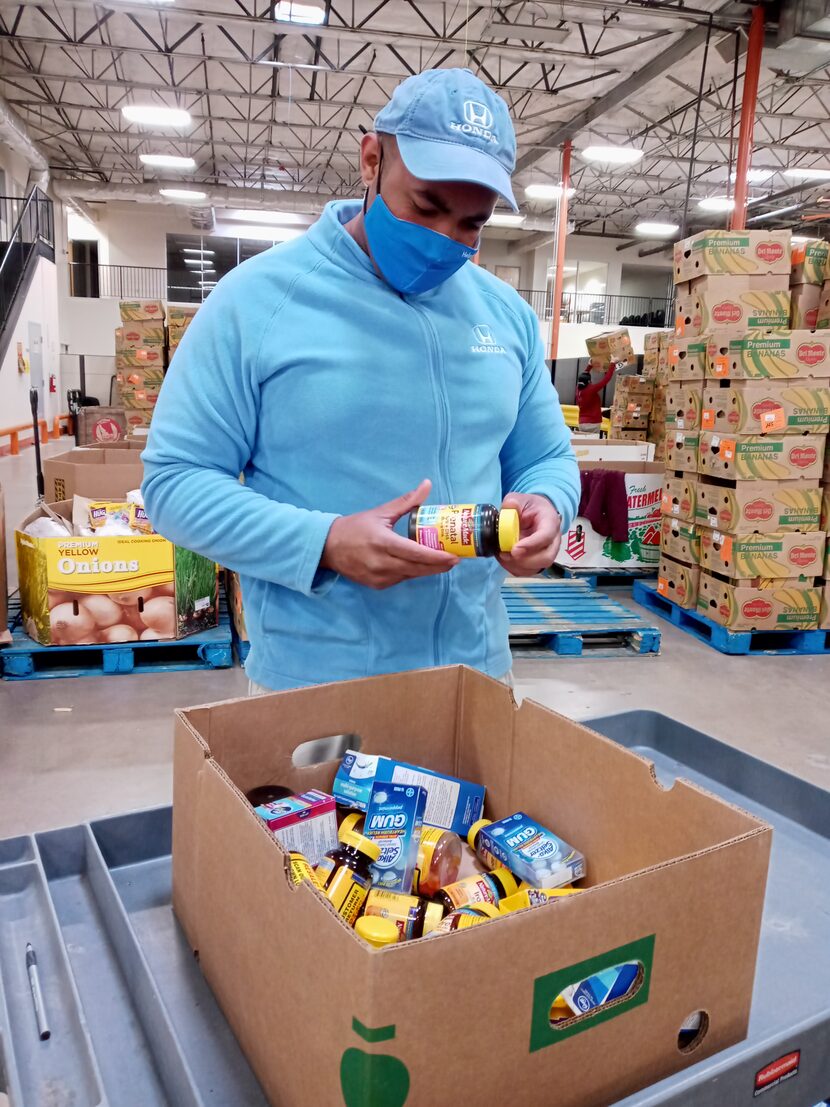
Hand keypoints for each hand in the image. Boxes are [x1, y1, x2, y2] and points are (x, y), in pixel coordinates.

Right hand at [320, 479, 458, 589]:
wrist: (328, 547)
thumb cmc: (355, 527)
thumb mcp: (380, 512)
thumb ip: (406, 502)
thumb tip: (427, 485)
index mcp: (383, 542)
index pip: (415, 553)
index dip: (436, 558)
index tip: (454, 556)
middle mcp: (381, 563)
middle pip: (417, 569)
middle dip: (439, 566)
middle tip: (455, 559)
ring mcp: (378, 577)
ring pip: (411, 575)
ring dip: (427, 570)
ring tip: (442, 561)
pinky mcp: (377, 585)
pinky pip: (401, 579)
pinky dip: (412, 572)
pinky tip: (420, 565)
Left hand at [498, 493, 561, 576]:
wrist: (535, 514)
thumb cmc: (530, 507)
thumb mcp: (521, 499)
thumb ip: (513, 501)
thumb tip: (509, 506)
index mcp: (550, 522)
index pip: (546, 536)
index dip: (531, 545)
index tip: (515, 549)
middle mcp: (553, 540)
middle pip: (546, 557)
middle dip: (524, 560)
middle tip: (506, 554)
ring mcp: (547, 553)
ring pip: (537, 567)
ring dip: (517, 565)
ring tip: (502, 554)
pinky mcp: (537, 562)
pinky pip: (528, 571)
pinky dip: (514, 568)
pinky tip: (505, 558)